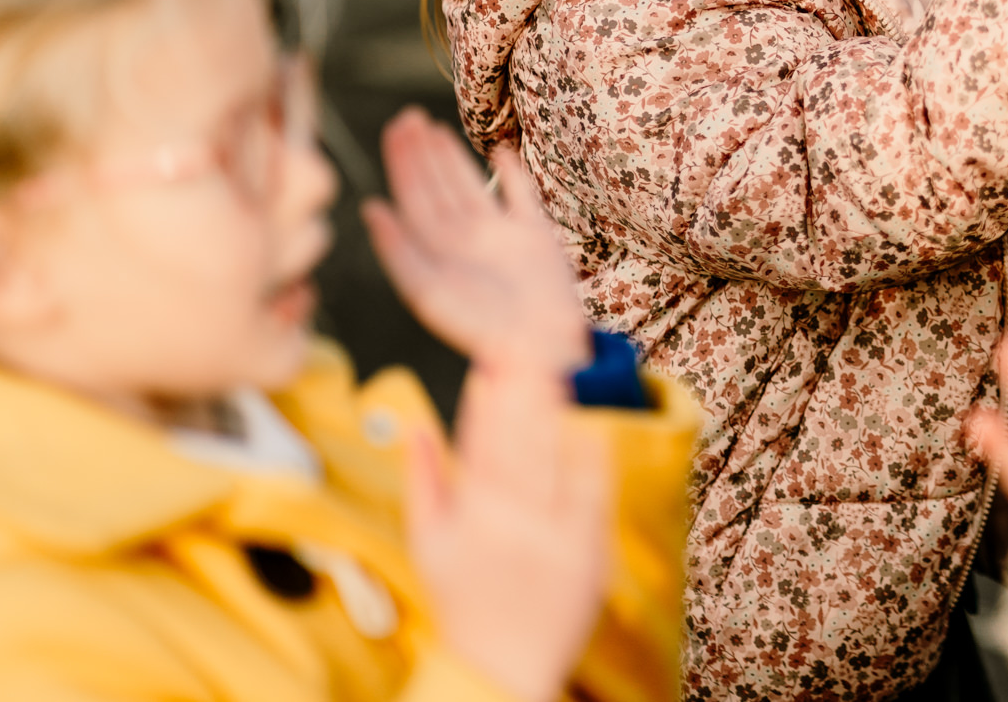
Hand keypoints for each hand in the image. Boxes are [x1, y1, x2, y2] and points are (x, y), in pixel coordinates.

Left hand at [362, 108, 590, 376]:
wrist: (540, 348)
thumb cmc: (480, 328)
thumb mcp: (427, 290)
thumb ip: (398, 250)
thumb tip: (371, 208)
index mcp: (437, 254)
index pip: (413, 199)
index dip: (403, 164)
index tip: (395, 130)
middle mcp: (465, 242)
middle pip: (436, 189)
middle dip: (420, 154)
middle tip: (407, 117)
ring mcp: (501, 237)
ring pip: (470, 188)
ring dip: (453, 158)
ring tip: (435, 129)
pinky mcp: (536, 236)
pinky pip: (520, 197)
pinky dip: (511, 175)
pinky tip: (500, 152)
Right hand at [408, 361, 611, 701]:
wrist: (501, 670)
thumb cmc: (463, 605)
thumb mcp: (428, 546)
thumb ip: (422, 481)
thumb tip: (414, 427)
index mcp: (469, 518)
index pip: (477, 446)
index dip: (486, 400)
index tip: (491, 358)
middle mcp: (509, 524)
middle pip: (519, 444)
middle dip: (523, 390)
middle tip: (529, 340)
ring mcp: (552, 538)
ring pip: (555, 461)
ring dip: (558, 410)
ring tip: (561, 365)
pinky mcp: (588, 551)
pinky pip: (593, 494)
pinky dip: (592, 456)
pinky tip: (593, 420)